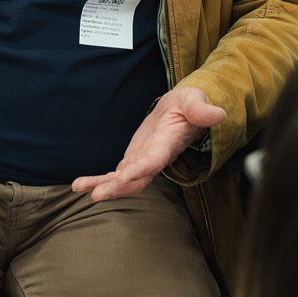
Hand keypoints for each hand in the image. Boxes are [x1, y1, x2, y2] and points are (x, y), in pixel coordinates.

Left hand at [71, 85, 225, 201]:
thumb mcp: (195, 101)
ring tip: (79, 188)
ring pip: (123, 180)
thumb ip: (202, 110)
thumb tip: (218, 114)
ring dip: (103, 186)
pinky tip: (80, 185)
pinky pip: (115, 174)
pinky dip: (99, 180)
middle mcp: (155, 157)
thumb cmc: (190, 106)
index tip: (123, 176)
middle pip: (137, 178)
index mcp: (168, 144)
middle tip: (97, 195)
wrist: (184, 111)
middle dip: (117, 188)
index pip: (154, 160)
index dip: (140, 169)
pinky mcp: (134, 159)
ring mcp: (143, 161)